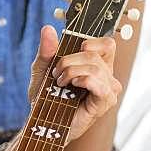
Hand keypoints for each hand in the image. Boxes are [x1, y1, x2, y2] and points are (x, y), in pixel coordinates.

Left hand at [28, 25, 121, 143]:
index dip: (90, 42)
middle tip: (56, 73)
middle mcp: (107, 76)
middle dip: (69, 60)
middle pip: (95, 54)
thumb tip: (48, 28)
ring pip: (95, 67)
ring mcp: (108, 90)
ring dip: (71, 71)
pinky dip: (82, 80)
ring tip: (60, 82)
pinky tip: (71, 85)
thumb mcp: (42, 69)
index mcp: (97, 65)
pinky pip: (99, 83)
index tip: (70, 52)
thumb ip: (47, 50)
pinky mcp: (105, 102)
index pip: (107, 44)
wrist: (43, 121)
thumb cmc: (46, 96)